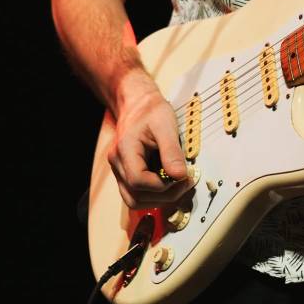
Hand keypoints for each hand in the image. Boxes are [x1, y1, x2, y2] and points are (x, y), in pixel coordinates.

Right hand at [108, 70, 191, 208]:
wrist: (138, 104)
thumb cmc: (151, 111)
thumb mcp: (165, 125)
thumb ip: (172, 151)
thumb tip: (181, 176)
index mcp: (124, 150)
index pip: (138, 181)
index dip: (162, 185)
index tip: (183, 177)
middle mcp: (117, 164)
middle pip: (135, 196)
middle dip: (163, 196)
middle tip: (185, 184)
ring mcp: (119, 170)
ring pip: (134, 199)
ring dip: (158, 199)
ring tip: (178, 186)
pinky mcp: (126, 173)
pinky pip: (136, 193)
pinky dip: (153, 194)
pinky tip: (169, 184)